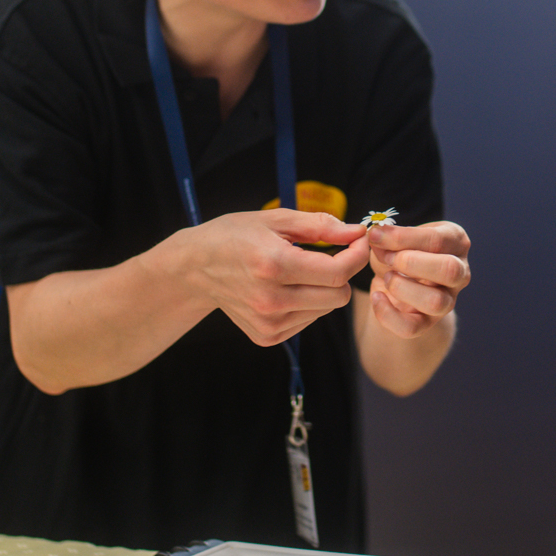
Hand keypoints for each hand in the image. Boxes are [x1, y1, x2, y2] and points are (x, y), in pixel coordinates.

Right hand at [188, 210, 369, 347]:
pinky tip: (287, 288)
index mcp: (274, 265)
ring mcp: (268, 323)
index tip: (359, 240)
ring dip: (324, 289)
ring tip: (300, 270)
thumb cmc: (235, 235)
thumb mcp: (275, 219)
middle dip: (343, 273)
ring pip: (326, 309)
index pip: (337, 273)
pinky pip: (309, 321)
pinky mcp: (266, 336)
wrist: (195, 267)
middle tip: (333, 254)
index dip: (357, 256)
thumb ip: (319, 225)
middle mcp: (271, 300)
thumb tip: (357, 232)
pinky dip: (308, 303)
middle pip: (339, 296)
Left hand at [364, 220, 469, 336]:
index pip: (437, 240)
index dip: (403, 238)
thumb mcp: (395, 238)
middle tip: (387, 258)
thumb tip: (376, 236)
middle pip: (449, 270)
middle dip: (411, 262)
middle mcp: (460, 272)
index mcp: (455, 241)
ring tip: (387, 277)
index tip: (375, 235)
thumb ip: (387, 237)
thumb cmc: (401, 251)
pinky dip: (387, 314)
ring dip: (401, 287)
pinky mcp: (430, 322)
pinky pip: (412, 327)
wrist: (399, 281)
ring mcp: (448, 300)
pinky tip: (377, 297)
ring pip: (435, 302)